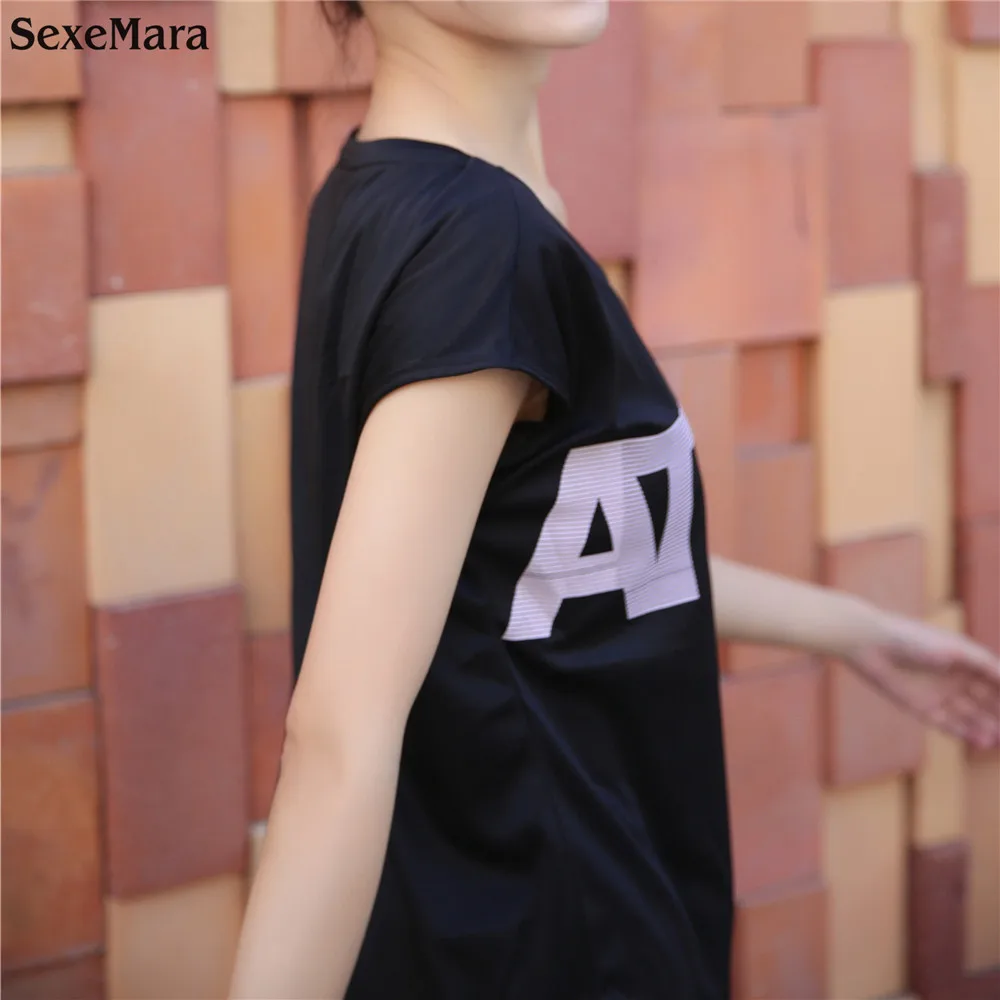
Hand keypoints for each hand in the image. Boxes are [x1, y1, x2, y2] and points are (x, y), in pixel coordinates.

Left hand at [845, 611, 999, 750]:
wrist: (868, 643)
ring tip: (996, 739)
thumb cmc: (911, 638)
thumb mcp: (952, 649)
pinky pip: (947, 724)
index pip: (996, 681)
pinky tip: (978, 740)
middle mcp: (955, 678)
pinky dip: (963, 732)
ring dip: (984, 727)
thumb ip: (983, 663)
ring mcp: (939, 694)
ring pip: (969, 716)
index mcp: (965, 659)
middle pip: (986, 702)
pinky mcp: (921, 707)